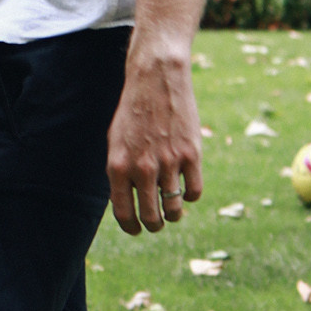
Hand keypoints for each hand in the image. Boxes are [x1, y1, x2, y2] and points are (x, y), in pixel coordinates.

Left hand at [106, 45, 203, 235]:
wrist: (156, 80)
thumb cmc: (133, 113)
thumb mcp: (116, 143)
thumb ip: (120, 174)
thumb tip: (127, 205)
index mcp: (118, 167)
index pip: (124, 213)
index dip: (131, 227)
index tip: (137, 230)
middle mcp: (142, 168)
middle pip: (151, 217)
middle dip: (154, 224)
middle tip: (157, 222)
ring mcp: (168, 162)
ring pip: (174, 209)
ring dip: (174, 214)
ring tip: (173, 210)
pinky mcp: (191, 154)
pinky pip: (194, 193)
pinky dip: (191, 196)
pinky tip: (187, 188)